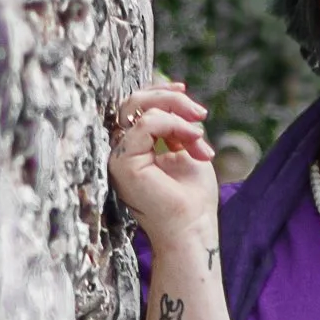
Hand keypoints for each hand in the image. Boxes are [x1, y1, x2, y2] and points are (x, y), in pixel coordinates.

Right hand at [108, 78, 217, 247]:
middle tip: (200, 114)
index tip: (184, 91)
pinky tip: (192, 139)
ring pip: (137, 107)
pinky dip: (173, 124)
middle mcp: (122, 151)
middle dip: (170, 99)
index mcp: (134, 148)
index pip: (137, 106)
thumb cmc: (193, 198)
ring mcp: (119, 157)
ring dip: (177, 113)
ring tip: (199, 135)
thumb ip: (177, 124)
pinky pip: (145, 124)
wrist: (193, 228)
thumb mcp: (188, 148)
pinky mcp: (123, 163)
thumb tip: (175, 96)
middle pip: (134, 101)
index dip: (159, 92)